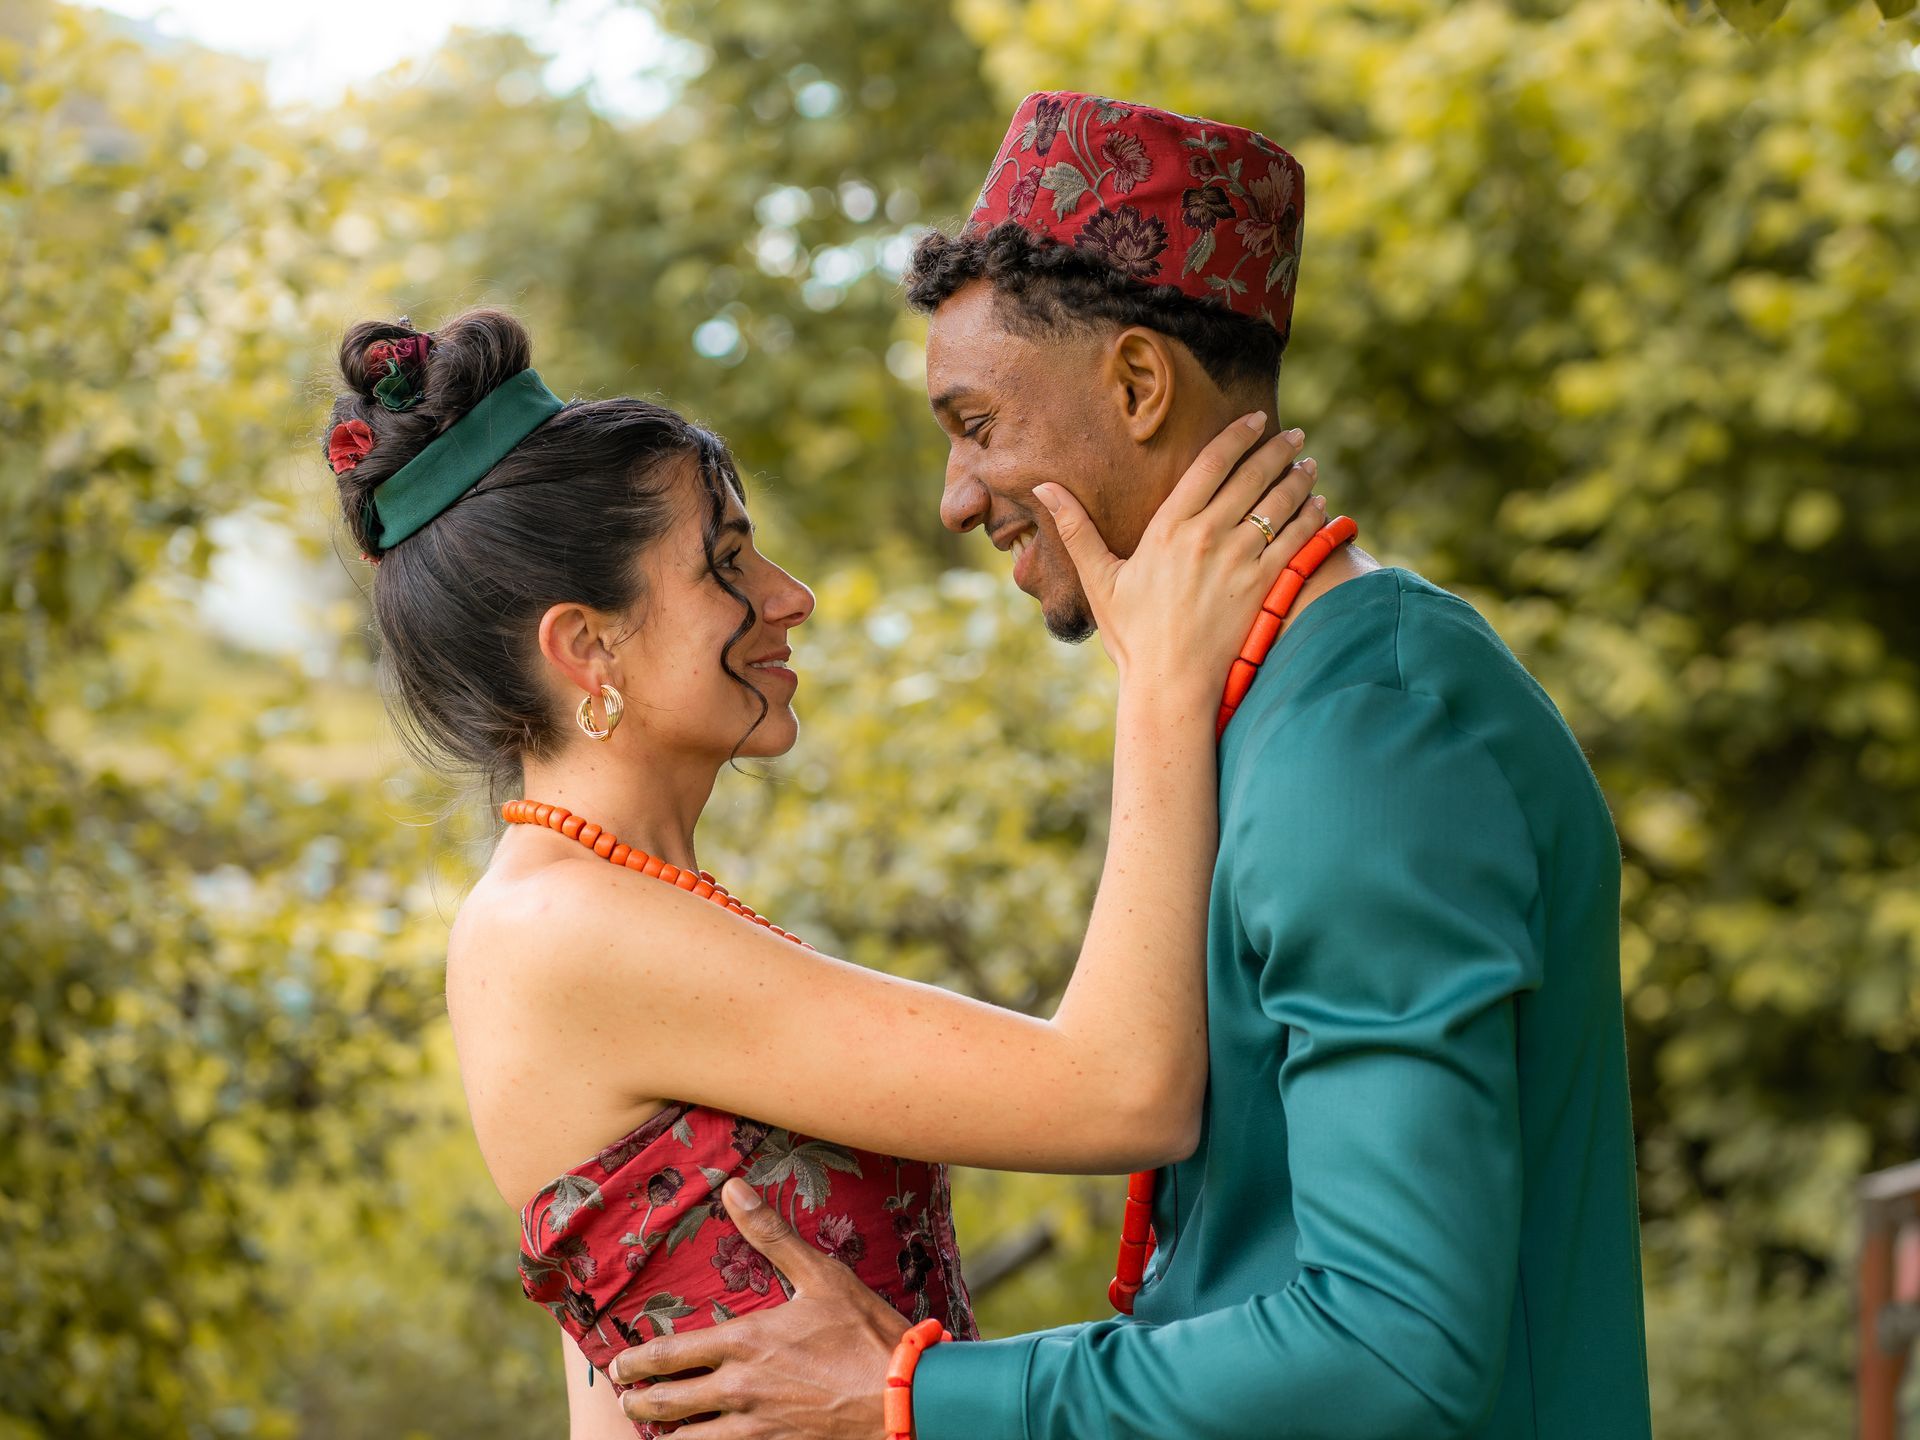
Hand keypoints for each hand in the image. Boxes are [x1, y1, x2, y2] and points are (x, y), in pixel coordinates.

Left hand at [607, 1179, 907, 1438]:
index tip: (619, 1364)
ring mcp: (756, 1427)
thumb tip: (734, 1189)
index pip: (670, 1355)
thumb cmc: (865, 1333)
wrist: (903, 1398)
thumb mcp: (821, 1276)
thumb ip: (772, 1235)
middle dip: (639, 1400)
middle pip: (668, 1402)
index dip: (637, 1361)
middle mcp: (739, 1389)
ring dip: (664, 1433)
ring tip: (654, 1429)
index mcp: (744, 1342)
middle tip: (625, 1397)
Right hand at [1035, 413, 1323, 695]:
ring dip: (1299, 479)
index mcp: (1169, 528)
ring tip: (1309, 465)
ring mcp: (1240, 561)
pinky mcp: (1265, 586)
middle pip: (1252, 477)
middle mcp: (1207, 537)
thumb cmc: (1132, 635)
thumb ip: (1075, 529)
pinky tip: (1320, 505)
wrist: (1171, 684)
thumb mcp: (1099, 579)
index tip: (1254, 419)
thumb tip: (1044, 488)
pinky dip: (1312, 518)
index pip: (1211, 465)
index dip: (1237, 436)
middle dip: (1277, 450)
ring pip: (1280, 504)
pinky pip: (1297, 541)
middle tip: (1294, 435)